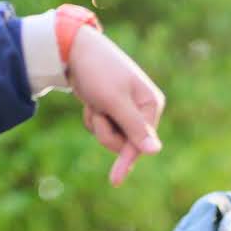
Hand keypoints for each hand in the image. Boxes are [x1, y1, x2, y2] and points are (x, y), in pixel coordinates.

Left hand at [67, 31, 164, 185]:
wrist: (74, 50)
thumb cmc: (98, 71)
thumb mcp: (115, 101)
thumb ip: (134, 127)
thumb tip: (155, 151)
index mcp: (151, 104)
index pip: (141, 142)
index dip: (126, 159)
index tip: (115, 181)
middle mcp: (143, 110)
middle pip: (124, 143)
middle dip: (105, 131)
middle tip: (97, 110)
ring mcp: (127, 111)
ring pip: (112, 138)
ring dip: (97, 124)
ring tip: (94, 103)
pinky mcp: (113, 111)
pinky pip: (103, 129)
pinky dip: (93, 119)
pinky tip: (91, 102)